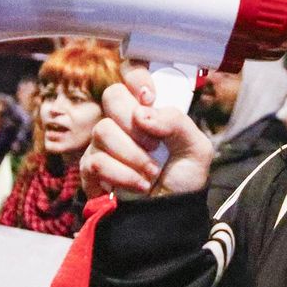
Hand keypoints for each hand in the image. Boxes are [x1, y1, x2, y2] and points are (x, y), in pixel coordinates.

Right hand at [82, 66, 214, 198]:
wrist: (170, 214)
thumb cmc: (183, 179)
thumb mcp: (196, 148)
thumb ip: (176, 122)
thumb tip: (143, 113)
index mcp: (148, 108)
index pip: (131, 71)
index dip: (136, 77)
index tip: (150, 97)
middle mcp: (122, 120)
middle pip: (112, 96)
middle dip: (135, 123)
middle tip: (154, 145)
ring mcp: (103, 142)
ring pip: (103, 130)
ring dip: (133, 155)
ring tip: (151, 172)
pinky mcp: (90, 167)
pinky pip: (96, 160)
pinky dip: (122, 175)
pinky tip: (138, 185)